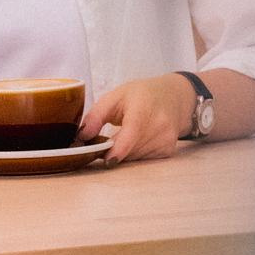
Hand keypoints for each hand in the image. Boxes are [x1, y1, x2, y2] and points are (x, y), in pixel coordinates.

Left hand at [80, 74, 194, 163]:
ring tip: (122, 135)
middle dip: (112, 150)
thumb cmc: (141, 94)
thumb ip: (96, 115)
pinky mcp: (168, 150)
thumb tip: (81, 137)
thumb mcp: (115, 96)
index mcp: (143, 107)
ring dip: (123, 152)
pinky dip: (134, 153)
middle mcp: (159, 125)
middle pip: (129, 149)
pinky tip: (137, 139)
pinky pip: (144, 159)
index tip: (106, 159)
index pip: (132, 132)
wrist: (173, 97)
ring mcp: (166, 139)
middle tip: (102, 142)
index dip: (118, 149)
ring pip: (135, 157)